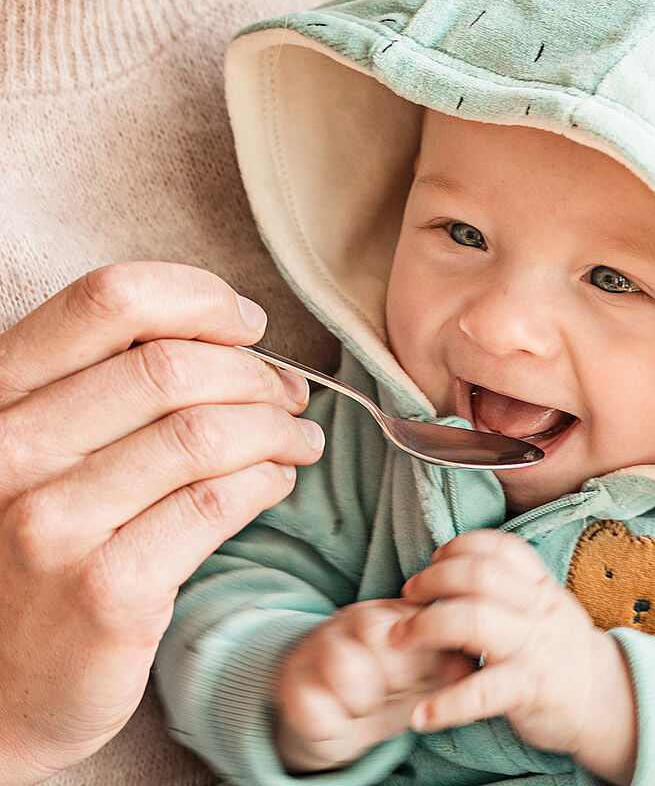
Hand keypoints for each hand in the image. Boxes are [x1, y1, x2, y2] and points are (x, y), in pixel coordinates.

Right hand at [0, 262, 324, 784]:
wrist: (4, 682)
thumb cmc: (45, 546)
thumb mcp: (56, 448)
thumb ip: (119, 386)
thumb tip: (238, 338)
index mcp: (1, 393)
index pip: (111, 300)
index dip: (199, 299)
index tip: (248, 325)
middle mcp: (11, 448)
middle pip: (174, 368)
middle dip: (258, 375)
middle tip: (290, 396)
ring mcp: (52, 522)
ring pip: (205, 435)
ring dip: (276, 428)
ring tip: (298, 438)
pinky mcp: (105, 589)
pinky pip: (216, 505)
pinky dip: (266, 482)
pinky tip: (278, 481)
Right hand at [275, 598, 473, 772]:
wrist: (327, 710)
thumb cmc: (385, 689)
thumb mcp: (423, 675)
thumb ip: (448, 665)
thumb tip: (471, 664)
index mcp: (390, 613)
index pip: (415, 615)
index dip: (425, 654)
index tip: (423, 676)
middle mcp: (351, 621)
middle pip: (376, 632)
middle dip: (393, 674)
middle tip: (391, 690)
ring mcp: (317, 647)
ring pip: (343, 666)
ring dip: (360, 699)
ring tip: (363, 706)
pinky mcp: (289, 682)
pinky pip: (312, 704)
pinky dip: (330, 722)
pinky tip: (337, 718)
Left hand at [393, 530, 636, 785]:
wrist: (609, 701)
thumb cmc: (559, 647)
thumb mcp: (543, 605)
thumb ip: (507, 586)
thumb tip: (448, 569)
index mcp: (538, 585)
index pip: (499, 547)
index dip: (460, 546)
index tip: (436, 559)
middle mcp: (537, 608)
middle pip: (478, 575)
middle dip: (433, 580)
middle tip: (409, 595)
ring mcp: (534, 647)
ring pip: (474, 620)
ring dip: (426, 626)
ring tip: (399, 639)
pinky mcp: (531, 689)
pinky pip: (483, 693)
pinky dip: (447, 704)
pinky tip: (421, 715)